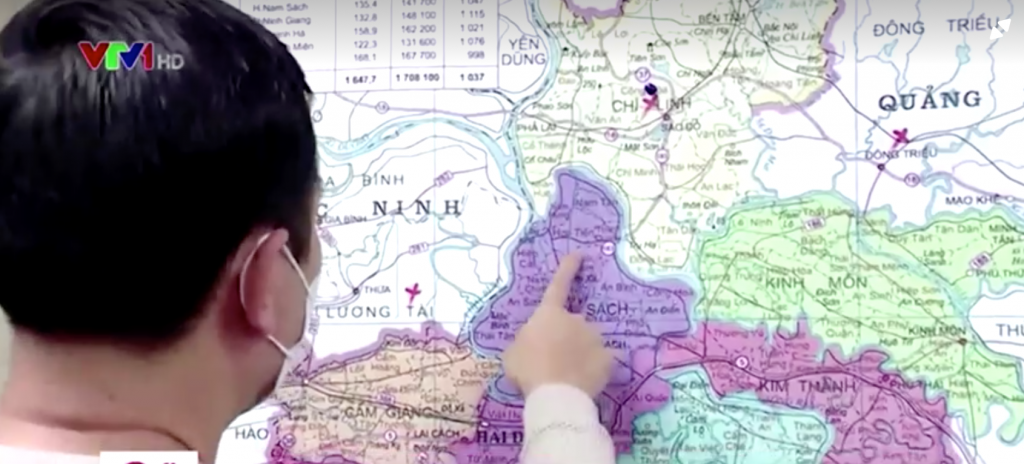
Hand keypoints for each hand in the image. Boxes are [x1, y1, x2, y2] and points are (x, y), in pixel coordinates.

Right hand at [502, 252, 612, 397]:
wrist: (555, 393)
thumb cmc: (527, 369)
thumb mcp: (513, 353)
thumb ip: (525, 341)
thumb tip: (533, 342)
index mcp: (549, 314)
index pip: (559, 285)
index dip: (567, 269)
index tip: (578, 255)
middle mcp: (576, 319)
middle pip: (572, 324)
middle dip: (566, 338)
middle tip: (553, 361)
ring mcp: (595, 337)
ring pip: (588, 342)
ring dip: (580, 353)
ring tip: (568, 376)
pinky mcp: (608, 358)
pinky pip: (601, 361)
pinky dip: (594, 368)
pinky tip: (584, 381)